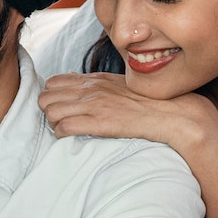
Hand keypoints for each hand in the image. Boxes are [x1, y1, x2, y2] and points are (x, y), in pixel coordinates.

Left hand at [38, 71, 212, 150]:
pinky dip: (62, 135)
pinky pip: (64, 128)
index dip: (52, 97)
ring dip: (53, 124)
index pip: (52, 83)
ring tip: (66, 130)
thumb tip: (77, 84)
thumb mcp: (120, 85)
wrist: (171, 114)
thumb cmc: (147, 102)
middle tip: (60, 121)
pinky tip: (71, 138)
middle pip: (46, 98)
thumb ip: (98, 84)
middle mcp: (90, 89)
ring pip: (51, 112)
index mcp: (94, 79)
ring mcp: (94, 105)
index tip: (60, 108)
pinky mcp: (99, 122)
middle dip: (49, 111)